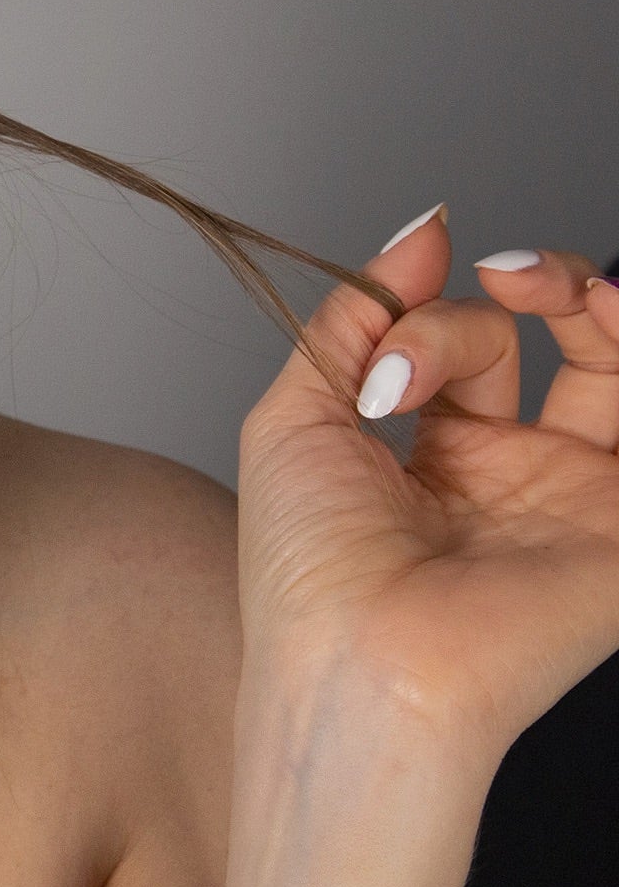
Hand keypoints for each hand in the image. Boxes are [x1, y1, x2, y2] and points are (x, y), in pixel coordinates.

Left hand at [237, 207, 618, 765]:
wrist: (354, 658)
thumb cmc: (307, 566)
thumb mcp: (299, 412)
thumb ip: (357, 316)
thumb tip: (424, 227)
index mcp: (433, 447)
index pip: (460, 334)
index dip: (428, 297)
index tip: (409, 277)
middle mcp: (512, 467)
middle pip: (547, 336)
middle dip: (529, 280)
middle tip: (495, 273)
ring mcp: (575, 495)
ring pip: (617, 367)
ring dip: (589, 296)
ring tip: (533, 283)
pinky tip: (600, 314)